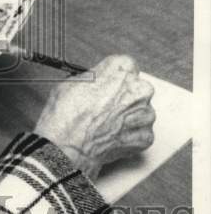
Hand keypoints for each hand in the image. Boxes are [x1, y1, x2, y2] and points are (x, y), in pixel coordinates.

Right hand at [33, 55, 155, 179]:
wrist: (67, 147)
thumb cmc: (66, 115)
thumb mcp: (70, 81)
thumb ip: (92, 78)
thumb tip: (94, 81)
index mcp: (122, 68)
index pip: (124, 66)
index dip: (112, 77)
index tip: (105, 85)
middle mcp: (139, 89)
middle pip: (135, 88)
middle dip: (123, 97)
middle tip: (104, 106)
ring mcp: (145, 114)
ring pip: (140, 111)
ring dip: (127, 116)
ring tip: (106, 124)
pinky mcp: (146, 136)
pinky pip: (139, 132)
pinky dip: (128, 135)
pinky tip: (110, 136)